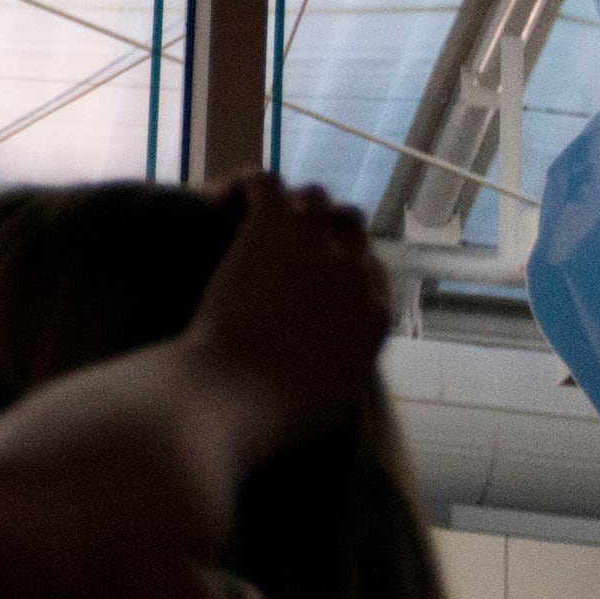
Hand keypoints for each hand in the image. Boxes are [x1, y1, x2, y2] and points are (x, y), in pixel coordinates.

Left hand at [178, 174, 389, 456]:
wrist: (236, 394)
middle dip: (322, 229)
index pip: (372, 271)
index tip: (313, 279)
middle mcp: (354, 270)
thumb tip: (341, 368)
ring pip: (313, 197)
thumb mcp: (336, 405)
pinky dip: (244, 188)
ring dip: (290, 207)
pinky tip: (224, 206)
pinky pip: (265, 182)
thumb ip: (349, 371)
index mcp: (375, 315)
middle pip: (350, 224)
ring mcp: (315, 242)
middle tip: (283, 247)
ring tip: (257, 225)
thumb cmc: (278, 415)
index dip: (342, 268)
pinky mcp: (271, 226)